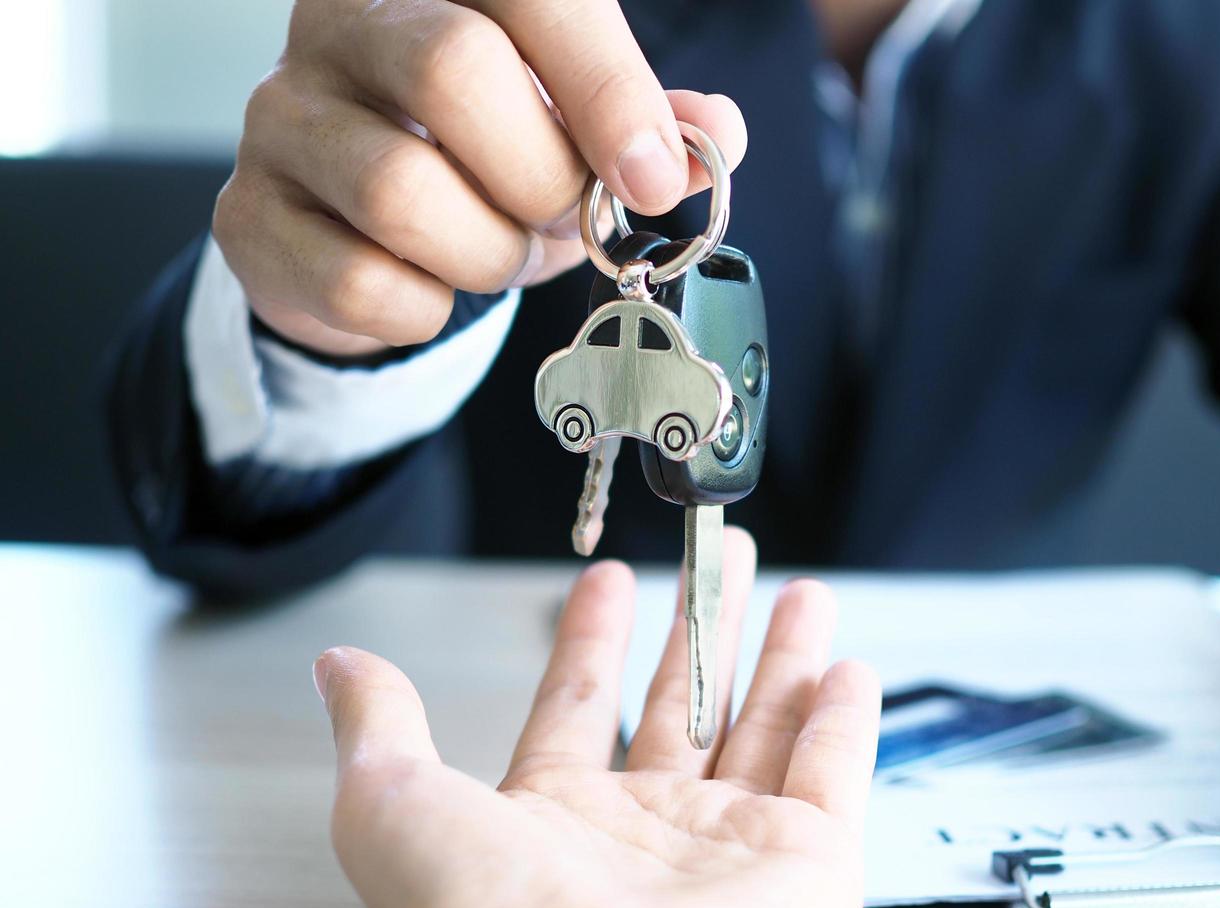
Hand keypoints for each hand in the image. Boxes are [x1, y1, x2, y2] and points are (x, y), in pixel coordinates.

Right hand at [215, 0, 746, 357]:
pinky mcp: (248, 216)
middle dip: (539, 177)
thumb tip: (715, 135)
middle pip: (450, 72)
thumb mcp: (575, 127)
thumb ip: (649, 123)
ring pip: (401, 191)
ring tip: (498, 253)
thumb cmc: (481, 157)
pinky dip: (423, 311)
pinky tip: (428, 289)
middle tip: (559, 217)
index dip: (604, 86)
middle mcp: (340, 23)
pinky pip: (358, 283)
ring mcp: (280, 116)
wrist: (362, 228)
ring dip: (486, 254)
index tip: (651, 176)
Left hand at [315, 530, 880, 907]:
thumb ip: (379, 725)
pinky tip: (848, 670)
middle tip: (723, 560)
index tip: (607, 581)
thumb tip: (340, 667)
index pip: (578, 703)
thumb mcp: (394, 804)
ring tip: (800, 591)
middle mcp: (647, 833)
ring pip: (767, 726)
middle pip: (686, 705)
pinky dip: (848, 721)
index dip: (591, 636)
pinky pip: (835, 774)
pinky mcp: (808, 866)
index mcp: (555, 820)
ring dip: (785, 655)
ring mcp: (730, 848)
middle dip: (705, 626)